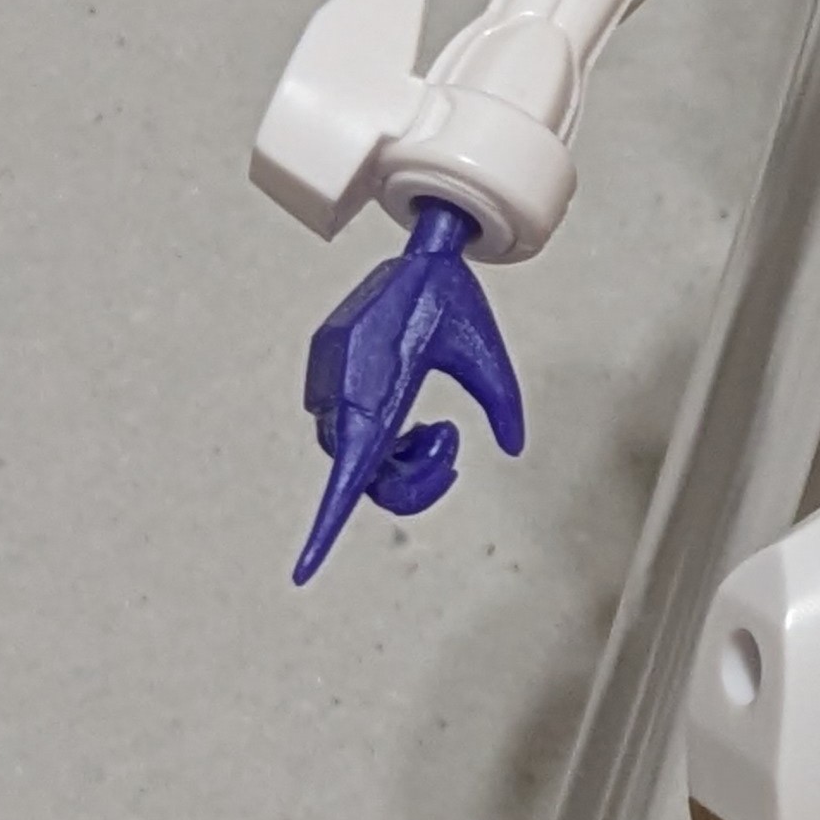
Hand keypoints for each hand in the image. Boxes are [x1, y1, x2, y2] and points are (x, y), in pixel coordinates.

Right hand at [293, 200, 524, 584]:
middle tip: (448, 444)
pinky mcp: (326, 368)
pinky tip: (408, 403)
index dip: (327, 525)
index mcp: (380, 391)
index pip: (352, 473)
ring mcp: (329, 379)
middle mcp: (344, 390)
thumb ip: (503, 404)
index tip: (307, 566)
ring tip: (435, 426)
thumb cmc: (450, 299)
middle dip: (409, 477)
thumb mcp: (488, 356)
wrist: (422, 253)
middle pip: (363, 474)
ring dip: (395, 455)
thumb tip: (513, 446)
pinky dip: (379, 430)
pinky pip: (344, 422)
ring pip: (353, 452)